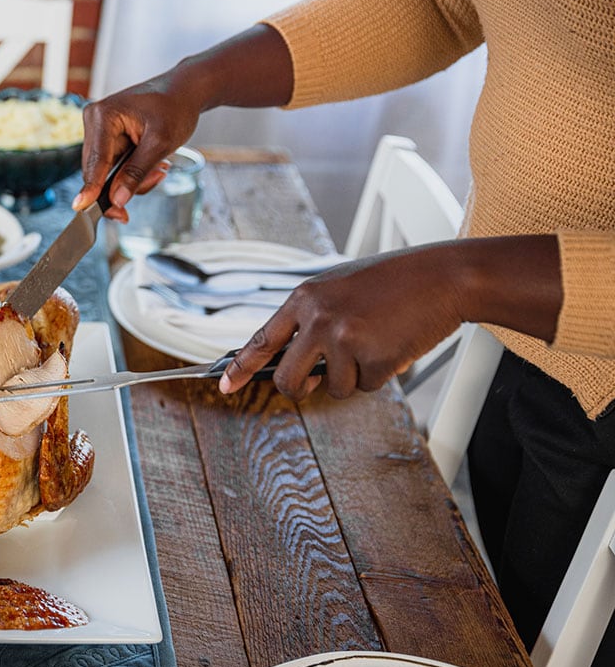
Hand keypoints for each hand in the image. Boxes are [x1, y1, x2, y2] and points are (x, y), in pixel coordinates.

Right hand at [72, 69, 202, 221]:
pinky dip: (133, 173)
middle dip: (125, 184)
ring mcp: (99, 131)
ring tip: (160, 167)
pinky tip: (153, 165)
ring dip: (133, 180)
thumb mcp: (160, 143)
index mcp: (102, 116)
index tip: (83, 209)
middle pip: (97, 172)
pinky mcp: (107, 140)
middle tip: (157, 177)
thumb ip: (136, 173)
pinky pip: (113, 169)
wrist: (183, 92)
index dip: (92, 188)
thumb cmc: (175, 107)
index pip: (95, 162)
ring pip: (106, 175)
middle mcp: (94, 122)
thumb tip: (117, 200)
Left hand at [218, 236, 562, 400]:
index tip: (224, 386)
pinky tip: (395, 344)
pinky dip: (382, 374)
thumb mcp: (340, 289)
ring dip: (354, 376)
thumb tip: (295, 363)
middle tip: (317, 383)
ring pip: (334, 387)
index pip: (262, 340)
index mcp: (305, 298)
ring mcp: (343, 339)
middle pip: (289, 380)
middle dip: (302, 389)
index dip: (240, 367)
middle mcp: (317, 318)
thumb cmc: (393, 283)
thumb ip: (313, 319)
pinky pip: (366, 386)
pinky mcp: (373, 358)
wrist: (443, 276)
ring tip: (376, 341)